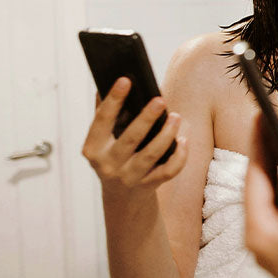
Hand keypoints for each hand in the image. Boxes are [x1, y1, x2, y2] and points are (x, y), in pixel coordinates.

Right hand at [82, 77, 187, 195]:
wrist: (121, 198)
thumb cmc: (114, 157)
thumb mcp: (102, 140)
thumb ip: (104, 114)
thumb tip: (108, 83)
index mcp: (93, 148)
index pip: (102, 120)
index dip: (113, 100)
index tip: (125, 79)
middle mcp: (108, 164)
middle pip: (130, 139)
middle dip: (146, 118)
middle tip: (160, 100)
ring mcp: (129, 177)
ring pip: (151, 155)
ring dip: (166, 134)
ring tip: (176, 117)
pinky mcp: (148, 186)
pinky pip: (168, 171)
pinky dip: (179, 156)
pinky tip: (184, 140)